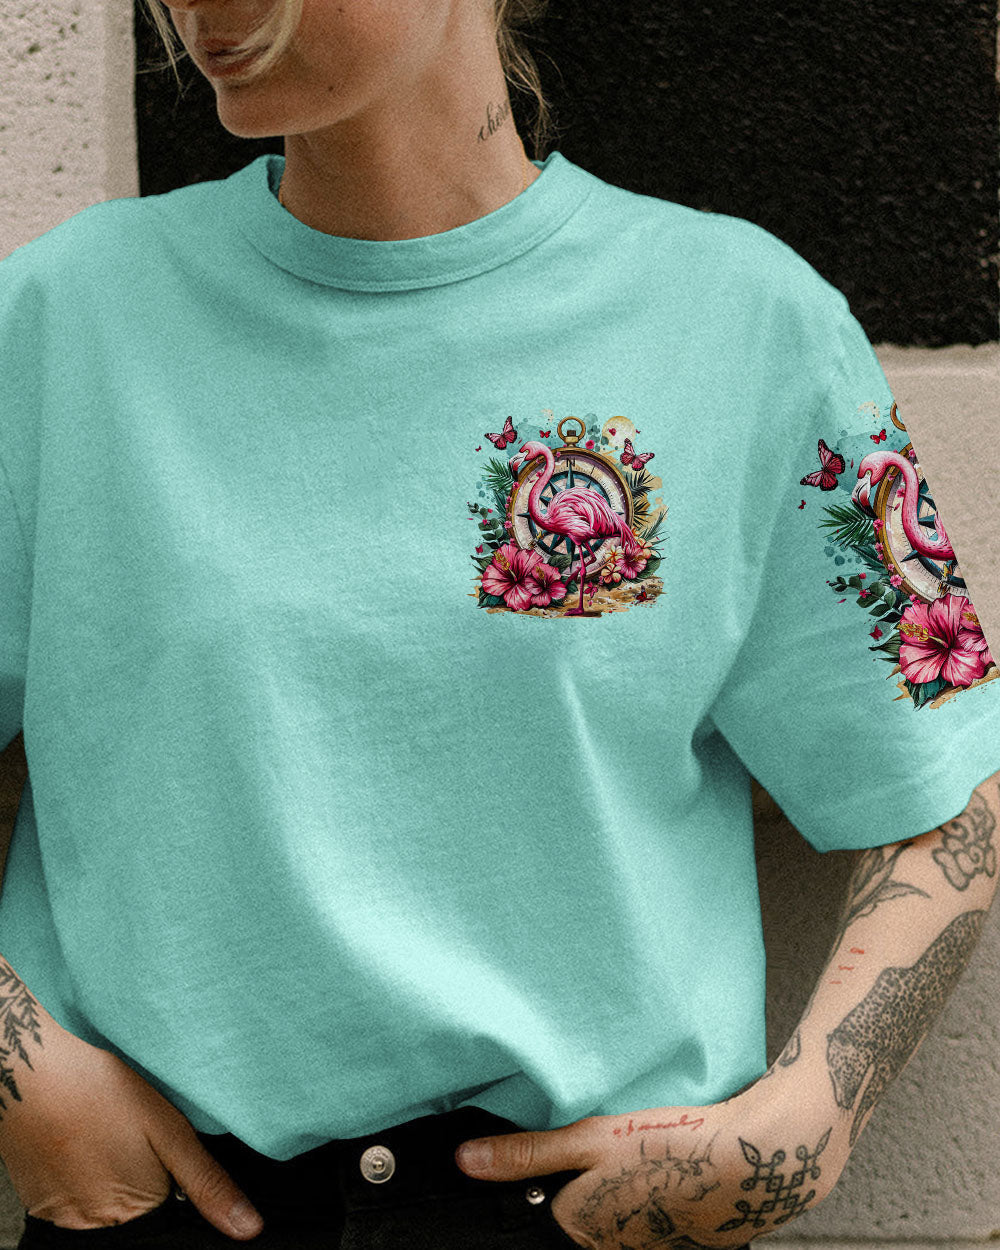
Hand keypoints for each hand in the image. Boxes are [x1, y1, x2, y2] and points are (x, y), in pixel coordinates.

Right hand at [0, 1017, 263, 1238]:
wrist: (30, 1071)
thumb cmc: (101, 1092)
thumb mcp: (168, 1131)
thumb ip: (207, 1183)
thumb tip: (248, 1229)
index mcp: (132, 1217)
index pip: (168, 1223)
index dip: (174, 1188)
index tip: (164, 1158)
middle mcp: (91, 1230)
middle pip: (135, 1220)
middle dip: (145, 1185)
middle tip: (132, 1141)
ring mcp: (60, 1220)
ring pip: (103, 1210)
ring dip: (113, 1181)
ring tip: (108, 1137)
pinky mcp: (37, 1204)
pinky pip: (73, 1203)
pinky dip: (84, 1178)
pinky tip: (86, 1141)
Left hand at [455, 1083, 845, 1248]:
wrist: (759, 1161)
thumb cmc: (672, 1146)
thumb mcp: (589, 1139)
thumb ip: (526, 1153)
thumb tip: (464, 1162)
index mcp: (582, 1230)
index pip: (538, 1213)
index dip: (538, 1183)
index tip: (549, 1160)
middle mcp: (613, 1249)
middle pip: (578, 1221)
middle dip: (579, 1189)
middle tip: (609, 1150)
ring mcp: (653, 1247)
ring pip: (617, 1220)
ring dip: (619, 1191)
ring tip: (637, 1155)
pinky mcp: (687, 1239)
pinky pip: (652, 1220)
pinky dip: (652, 1195)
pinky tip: (666, 1167)